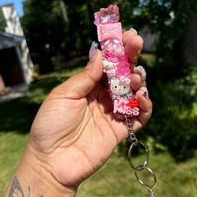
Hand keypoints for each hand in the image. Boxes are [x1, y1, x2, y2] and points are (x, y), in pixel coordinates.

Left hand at [24, 30, 151, 188]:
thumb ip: (85, 76)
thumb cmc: (51, 126)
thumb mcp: (63, 95)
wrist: (52, 162)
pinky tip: (142, 97)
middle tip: (137, 43)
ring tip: (135, 78)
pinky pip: (140, 117)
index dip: (117, 50)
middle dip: (131, 57)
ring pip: (134, 93)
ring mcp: (113, 114)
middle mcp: (102, 97)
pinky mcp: (121, 131)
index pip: (107, 65)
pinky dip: (146, 106)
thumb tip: (101, 54)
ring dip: (138, 80)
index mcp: (87, 87)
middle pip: (122, 75)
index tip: (127, 35)